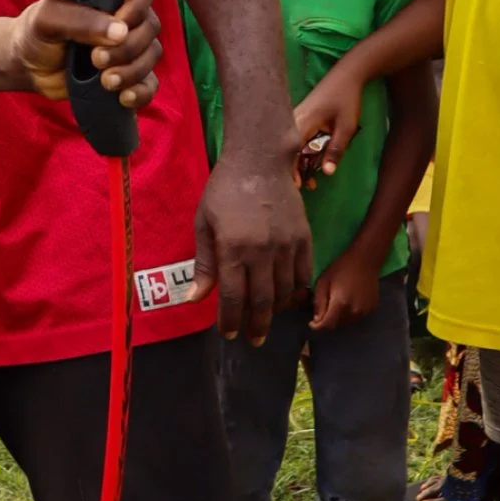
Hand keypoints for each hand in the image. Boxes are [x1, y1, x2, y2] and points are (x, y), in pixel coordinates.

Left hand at [10, 0, 159, 107]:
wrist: (27, 65)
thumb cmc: (35, 32)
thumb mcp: (47, 19)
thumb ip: (79, 20)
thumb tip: (119, 32)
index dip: (136, 8)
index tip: (116, 27)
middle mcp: (125, 15)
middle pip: (150, 27)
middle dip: (127, 49)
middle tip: (95, 60)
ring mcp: (128, 46)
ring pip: (152, 55)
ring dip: (132, 71)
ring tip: (105, 82)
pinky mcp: (127, 74)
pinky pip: (149, 83)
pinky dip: (141, 92)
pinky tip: (123, 98)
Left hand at [189, 154, 311, 344]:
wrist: (260, 160)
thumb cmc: (224, 190)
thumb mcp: (204, 223)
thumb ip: (203, 263)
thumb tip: (195, 299)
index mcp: (232, 248)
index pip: (232, 296)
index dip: (230, 320)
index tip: (229, 334)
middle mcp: (261, 250)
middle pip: (261, 300)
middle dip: (256, 325)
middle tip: (253, 340)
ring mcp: (286, 244)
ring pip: (285, 290)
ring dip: (275, 310)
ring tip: (267, 319)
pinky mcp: (304, 237)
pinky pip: (304, 273)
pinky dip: (296, 289)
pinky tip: (287, 296)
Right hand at [293, 67, 362, 180]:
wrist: (346, 75)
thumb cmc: (346, 100)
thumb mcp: (346, 128)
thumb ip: (336, 150)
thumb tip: (326, 173)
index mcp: (302, 122)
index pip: (290, 151)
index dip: (291, 170)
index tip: (298, 186)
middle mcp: (293, 120)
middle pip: (288, 150)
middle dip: (295, 170)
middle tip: (308, 186)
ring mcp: (295, 118)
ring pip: (292, 145)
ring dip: (299, 162)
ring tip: (311, 180)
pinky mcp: (300, 117)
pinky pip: (296, 138)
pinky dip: (302, 152)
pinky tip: (311, 162)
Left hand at [310, 246, 379, 331]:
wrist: (365, 260)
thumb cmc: (341, 268)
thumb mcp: (323, 282)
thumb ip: (319, 302)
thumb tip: (317, 320)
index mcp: (341, 303)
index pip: (327, 324)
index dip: (317, 326)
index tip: (312, 323)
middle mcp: (354, 311)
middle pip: (337, 324)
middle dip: (328, 319)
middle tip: (325, 307)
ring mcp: (365, 311)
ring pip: (347, 322)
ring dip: (339, 317)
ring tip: (337, 302)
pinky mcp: (372, 309)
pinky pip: (357, 317)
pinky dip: (350, 313)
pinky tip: (348, 300)